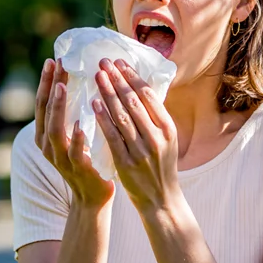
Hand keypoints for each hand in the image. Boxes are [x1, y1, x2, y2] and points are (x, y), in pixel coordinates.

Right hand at [34, 58, 114, 209]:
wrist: (93, 196)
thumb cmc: (87, 159)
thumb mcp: (75, 134)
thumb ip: (73, 113)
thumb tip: (80, 81)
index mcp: (45, 134)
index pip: (42, 103)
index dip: (46, 81)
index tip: (53, 59)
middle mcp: (48, 145)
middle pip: (45, 111)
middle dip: (51, 86)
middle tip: (57, 64)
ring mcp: (60, 158)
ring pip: (55, 130)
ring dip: (58, 107)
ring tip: (63, 86)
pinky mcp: (77, 169)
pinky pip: (74, 152)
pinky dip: (76, 138)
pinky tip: (80, 124)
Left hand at [93, 58, 180, 212]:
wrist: (161, 200)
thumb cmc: (161, 166)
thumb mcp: (166, 139)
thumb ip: (154, 118)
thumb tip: (139, 88)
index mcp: (168, 128)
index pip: (149, 96)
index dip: (133, 77)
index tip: (120, 62)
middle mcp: (157, 137)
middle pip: (134, 102)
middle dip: (118, 79)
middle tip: (104, 62)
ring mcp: (141, 151)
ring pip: (122, 116)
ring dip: (108, 93)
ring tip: (98, 76)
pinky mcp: (126, 163)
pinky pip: (112, 136)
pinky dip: (103, 118)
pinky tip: (94, 104)